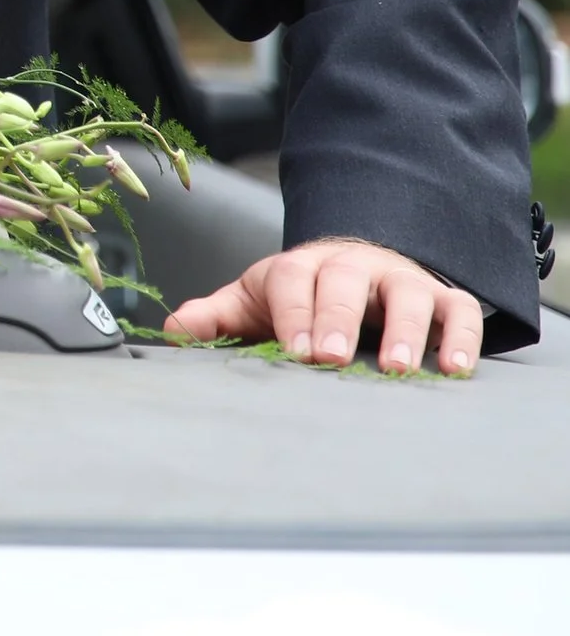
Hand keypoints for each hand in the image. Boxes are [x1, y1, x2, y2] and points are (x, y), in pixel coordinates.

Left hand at [164, 238, 480, 374]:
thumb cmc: (298, 295)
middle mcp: (353, 267)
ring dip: (408, 331)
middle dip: (340, 319)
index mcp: (301, 268)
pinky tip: (456, 369)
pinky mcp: (440, 296)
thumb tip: (172, 330)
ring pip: (410, 295)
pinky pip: (460, 309)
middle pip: (348, 283)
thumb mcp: (252, 301)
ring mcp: (401, 279)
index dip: (293, 314)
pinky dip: (462, 336)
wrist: (354, 266)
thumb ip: (214, 316)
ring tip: (401, 370)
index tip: (295, 352)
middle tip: (334, 357)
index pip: (293, 282)